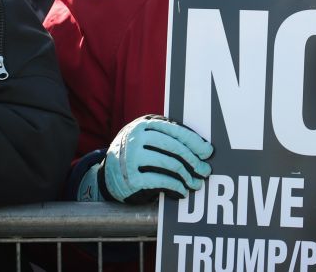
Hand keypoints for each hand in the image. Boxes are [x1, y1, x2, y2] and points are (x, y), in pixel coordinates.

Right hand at [81, 115, 212, 203]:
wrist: (108, 175)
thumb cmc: (136, 154)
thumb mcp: (146, 138)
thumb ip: (167, 136)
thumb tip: (202, 147)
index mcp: (143, 124)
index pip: (175, 131)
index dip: (194, 141)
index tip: (208, 152)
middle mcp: (136, 138)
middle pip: (175, 148)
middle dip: (194, 161)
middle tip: (205, 171)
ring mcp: (132, 158)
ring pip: (171, 165)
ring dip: (188, 177)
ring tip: (196, 184)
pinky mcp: (132, 179)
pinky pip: (162, 182)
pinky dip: (177, 187)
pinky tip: (182, 191)